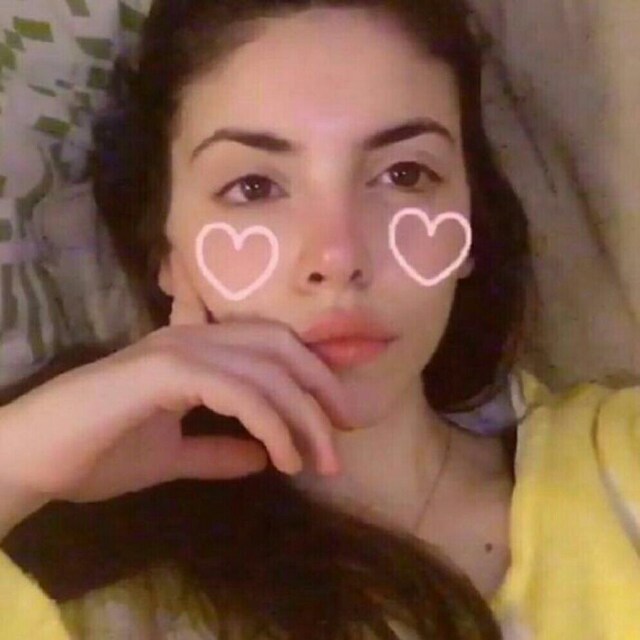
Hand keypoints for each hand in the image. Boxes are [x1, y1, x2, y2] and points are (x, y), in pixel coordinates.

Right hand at [0, 254, 351, 529]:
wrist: (32, 457)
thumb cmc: (96, 453)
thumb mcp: (172, 456)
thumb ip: (217, 452)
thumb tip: (262, 457)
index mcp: (197, 351)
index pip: (272, 347)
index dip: (312, 376)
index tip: (338, 420)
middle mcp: (192, 337)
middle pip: (281, 347)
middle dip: (321, 388)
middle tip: (346, 433)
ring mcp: (178, 349)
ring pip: (267, 369)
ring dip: (303, 416)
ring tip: (321, 460)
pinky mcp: (164, 370)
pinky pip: (238, 390)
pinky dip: (270, 422)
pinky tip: (282, 458)